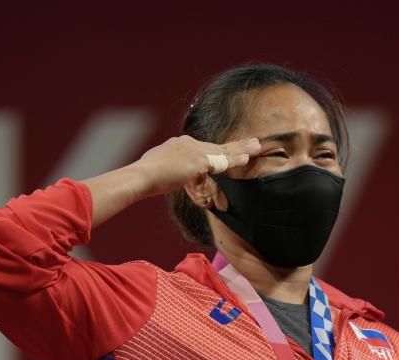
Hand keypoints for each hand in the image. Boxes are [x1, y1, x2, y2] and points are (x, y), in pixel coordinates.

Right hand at [133, 135, 261, 196]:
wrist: (141, 176)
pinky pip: (221, 160)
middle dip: (234, 145)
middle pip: (216, 145)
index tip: (229, 151)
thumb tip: (166, 175)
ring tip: (257, 146)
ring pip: (222, 150)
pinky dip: (235, 159)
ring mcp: (193, 150)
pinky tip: (247, 158)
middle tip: (251, 142)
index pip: (203, 148)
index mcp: (178, 145)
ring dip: (241, 149)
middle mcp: (187, 143)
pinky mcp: (198, 160)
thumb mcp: (158, 169)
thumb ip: (168, 169)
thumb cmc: (145, 177)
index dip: (218, 151)